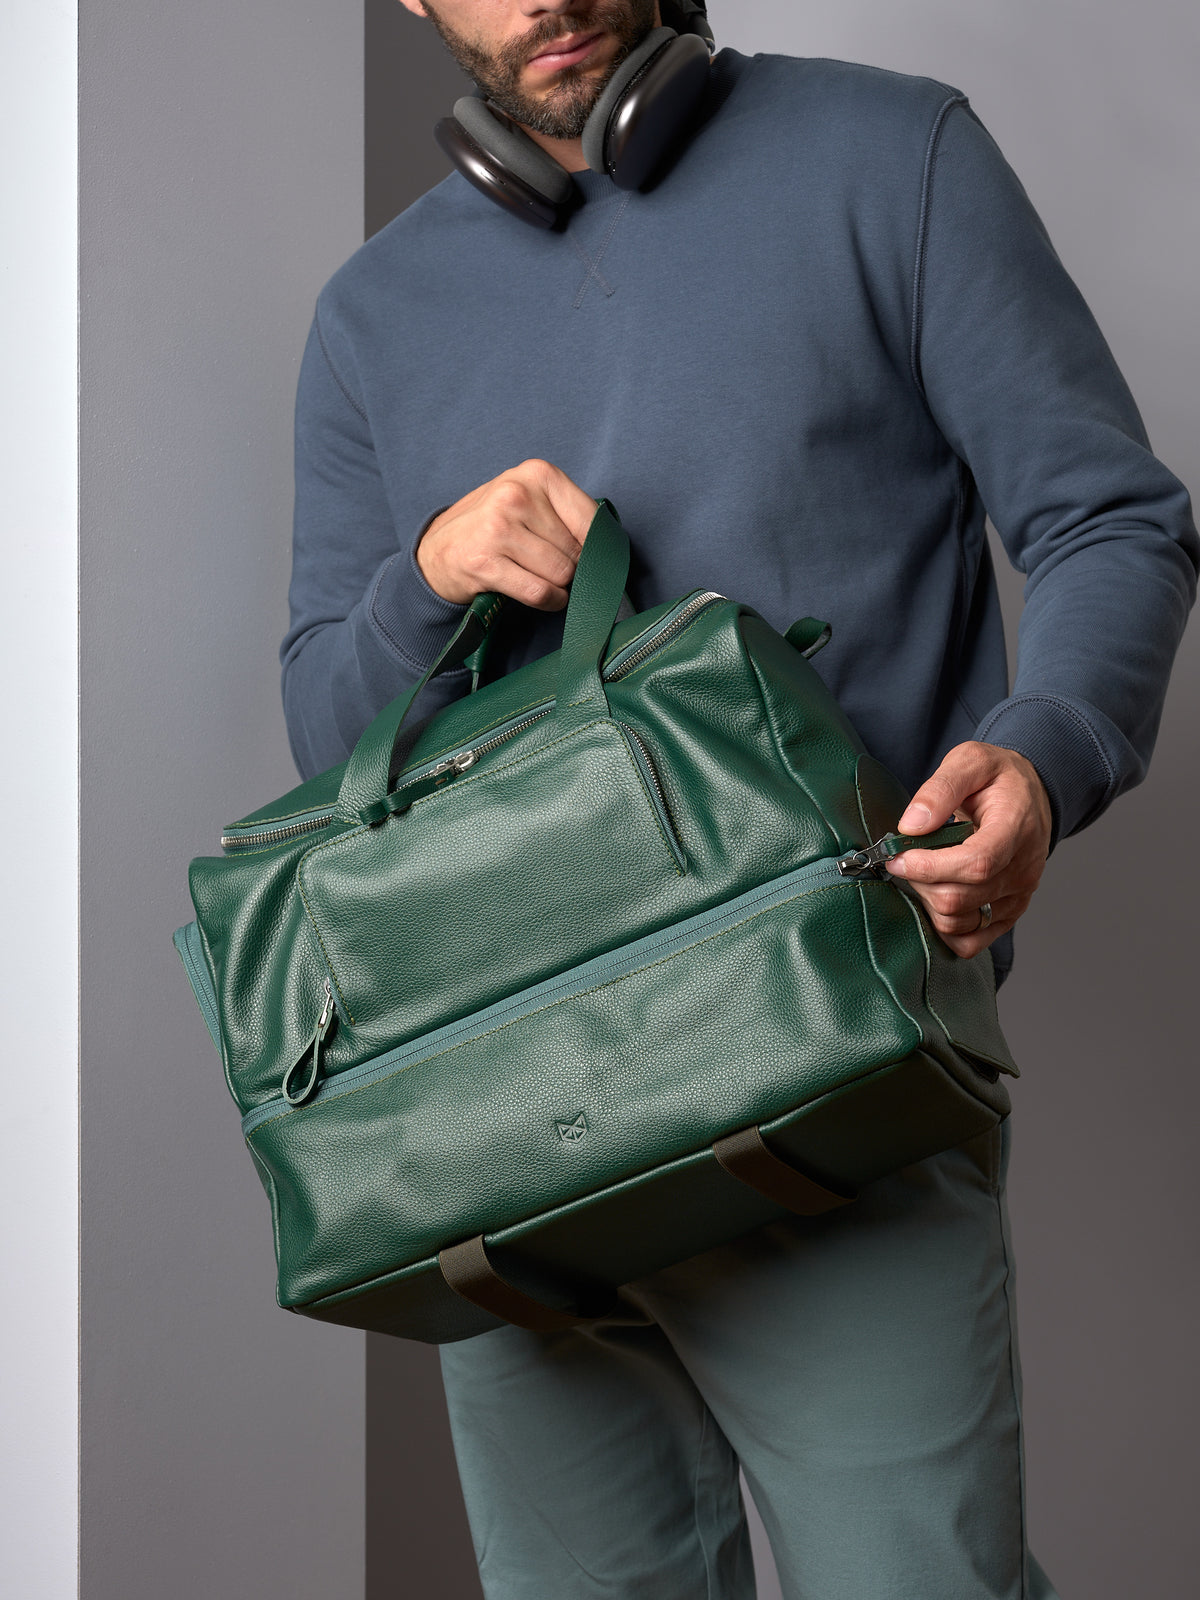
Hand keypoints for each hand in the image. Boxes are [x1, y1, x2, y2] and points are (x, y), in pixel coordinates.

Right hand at [416, 459, 596, 609]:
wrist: (438, 549)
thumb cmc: (495, 527)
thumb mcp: (531, 502)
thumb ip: (569, 516)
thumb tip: (609, 548)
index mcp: (537, 474)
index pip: (592, 520)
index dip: (597, 548)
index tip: (591, 558)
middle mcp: (516, 494)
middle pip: (577, 550)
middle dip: (572, 568)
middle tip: (550, 567)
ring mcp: (498, 527)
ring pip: (561, 573)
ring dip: (559, 586)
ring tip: (539, 578)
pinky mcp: (485, 562)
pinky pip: (540, 592)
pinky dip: (548, 601)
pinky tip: (538, 595)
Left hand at [884, 741, 1051, 957]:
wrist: (1031, 795)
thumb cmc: (999, 778)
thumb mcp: (970, 761)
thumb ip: (940, 788)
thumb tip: (911, 825)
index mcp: (1016, 828)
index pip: (975, 864)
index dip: (929, 866)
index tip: (898, 856)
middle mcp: (1023, 868)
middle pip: (960, 898)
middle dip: (920, 882)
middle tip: (908, 858)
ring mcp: (1017, 895)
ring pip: (959, 923)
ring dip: (928, 902)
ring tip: (925, 872)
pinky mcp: (1009, 912)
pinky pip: (970, 942)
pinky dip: (944, 927)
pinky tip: (936, 897)